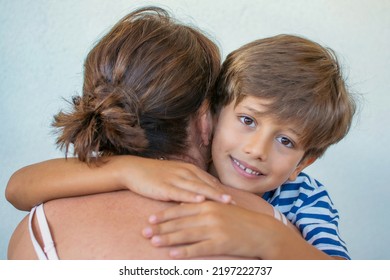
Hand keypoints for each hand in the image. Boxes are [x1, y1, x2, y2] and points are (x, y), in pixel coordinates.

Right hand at [117, 157, 231, 203]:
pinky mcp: (164, 187)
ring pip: (197, 188)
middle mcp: (185, 172)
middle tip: (236, 203)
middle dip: (222, 194)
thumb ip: (190, 183)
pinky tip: (200, 201)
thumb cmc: (155, 174)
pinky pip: (180, 192)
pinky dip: (191, 196)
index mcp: (189, 169)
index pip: (209, 181)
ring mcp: (175, 179)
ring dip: (212, 195)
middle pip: (207, 184)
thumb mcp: (176, 175)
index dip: (222, 190)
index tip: (235, 199)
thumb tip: (204, 193)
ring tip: (225, 202)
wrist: (134, 170)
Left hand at [142, 201, 275, 258]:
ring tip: (153, 242)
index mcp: (208, 204)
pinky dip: (183, 252)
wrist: (262, 231)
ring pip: (185, 234)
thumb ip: (202, 206)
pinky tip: (172, 254)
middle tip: (144, 232)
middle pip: (179, 222)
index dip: (164, 215)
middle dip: (161, 228)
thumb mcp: (221, 207)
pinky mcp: (220, 243)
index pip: (181, 209)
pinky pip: (198, 248)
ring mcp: (214, 229)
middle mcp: (209, 214)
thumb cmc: (240, 219)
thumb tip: (182, 205)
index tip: (150, 219)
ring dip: (167, 239)